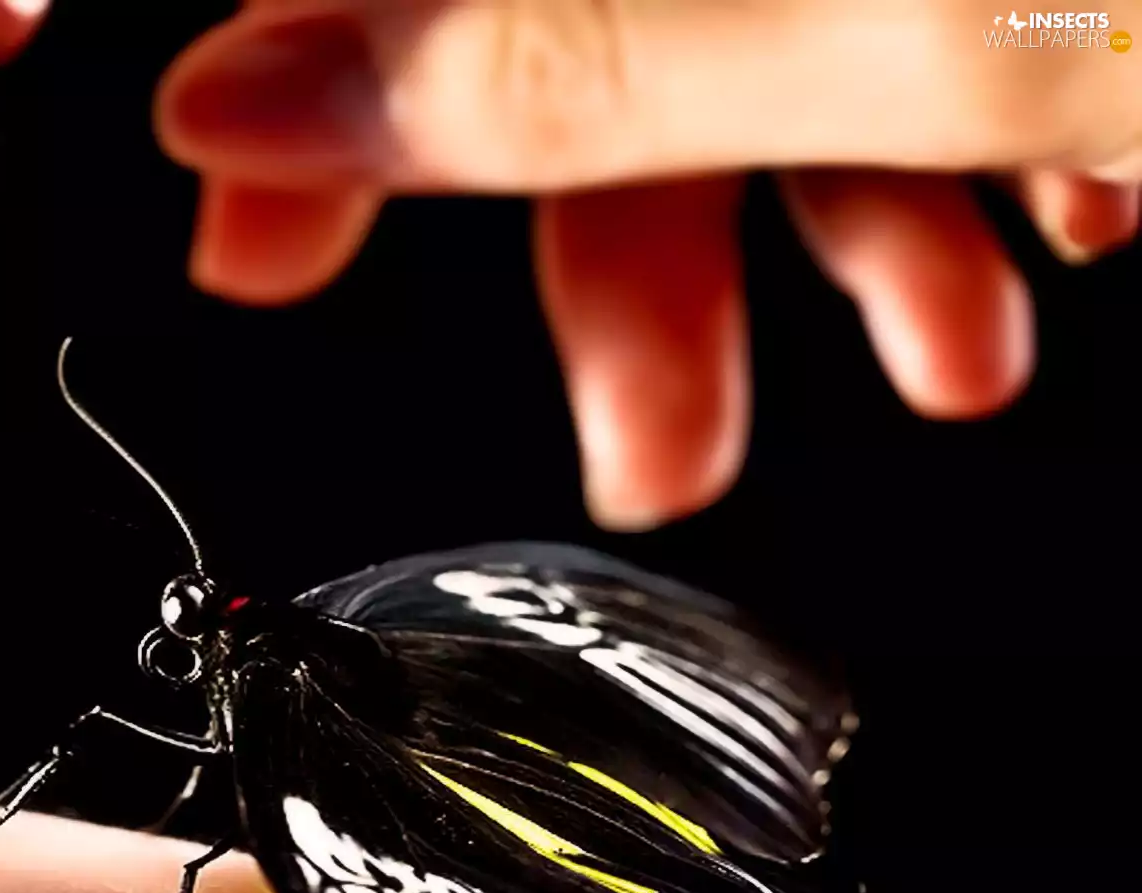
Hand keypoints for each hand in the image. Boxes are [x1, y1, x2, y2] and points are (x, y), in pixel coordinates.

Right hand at [154, 0, 1141, 529]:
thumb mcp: (878, 26)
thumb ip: (556, 67)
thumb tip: (241, 101)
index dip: (301, 97)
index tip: (258, 251)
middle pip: (586, 34)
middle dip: (632, 271)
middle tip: (653, 453)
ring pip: (774, 62)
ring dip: (850, 244)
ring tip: (955, 361)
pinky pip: (912, 42)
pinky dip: (961, 169)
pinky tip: (1046, 234)